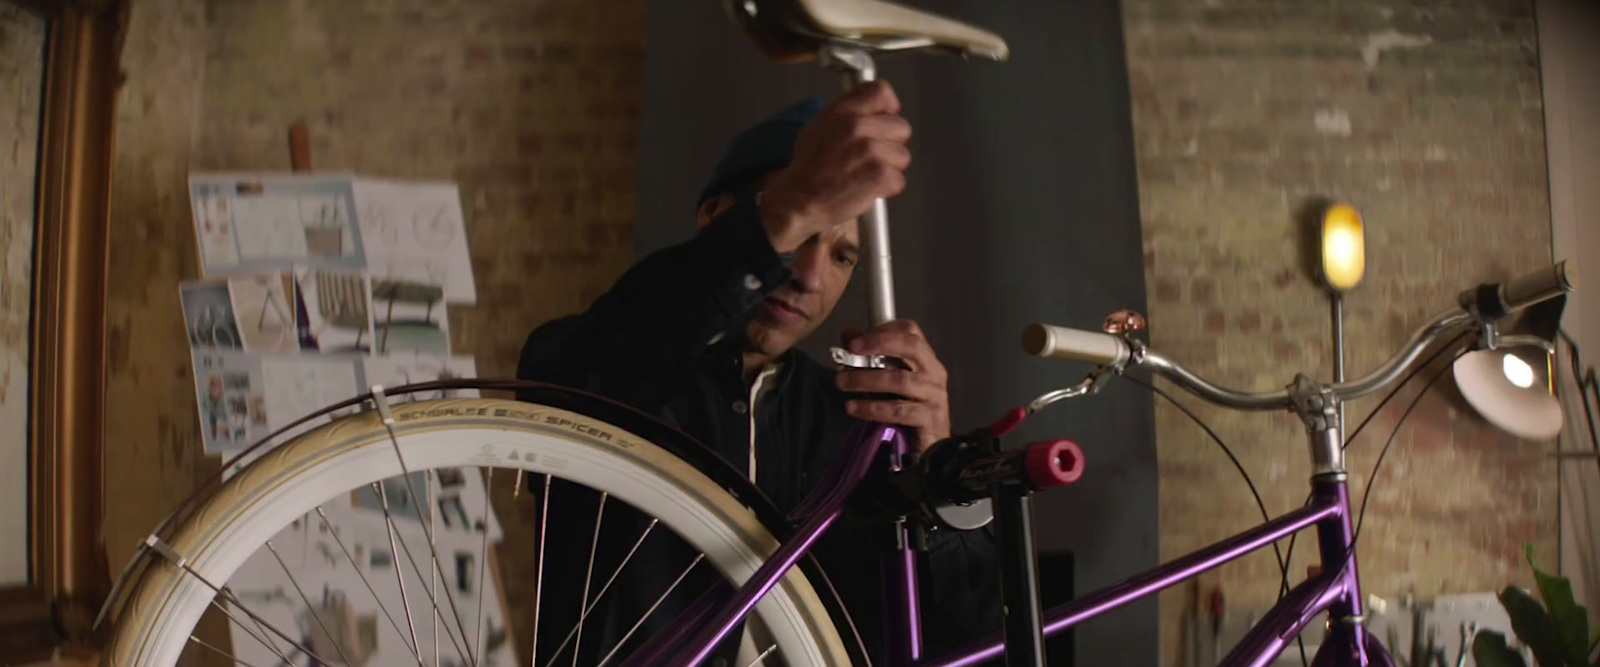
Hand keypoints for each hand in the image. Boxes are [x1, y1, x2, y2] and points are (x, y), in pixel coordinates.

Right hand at [760, 80, 911, 252]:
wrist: (798, 200)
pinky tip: (865, 189)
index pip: (881, 91)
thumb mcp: (820, 127)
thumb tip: (871, 112)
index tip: (885, 120)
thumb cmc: (808, 169)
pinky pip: (899, 180)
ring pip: (902, 156)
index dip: (888, 108)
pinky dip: (886, 189)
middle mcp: (857, 126)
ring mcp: (870, 150)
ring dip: (889, 169)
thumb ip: (847, 115)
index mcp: (842, 111)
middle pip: (901, 127)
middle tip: (870, 158)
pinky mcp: (879, 175)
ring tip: (864, 175)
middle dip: (891, 145)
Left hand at [835, 320, 950, 451]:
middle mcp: (934, 372)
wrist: (933, 447)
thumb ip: (870, 356)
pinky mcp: (929, 418)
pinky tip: (852, 407)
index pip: (911, 331)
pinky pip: (898, 410)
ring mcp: (934, 395)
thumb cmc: (910, 408)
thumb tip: (848, 333)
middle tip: (850, 350)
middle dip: (879, 344)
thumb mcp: (890, 380)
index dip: (883, 330)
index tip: (856, 340)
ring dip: (866, 379)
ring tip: (841, 382)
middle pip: (911, 346)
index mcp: (926, 359)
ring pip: (900, 380)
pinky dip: (872, 408)